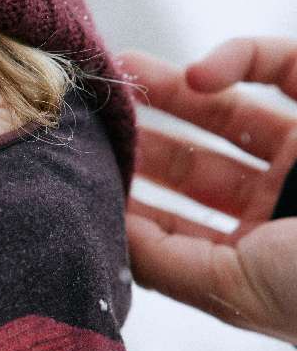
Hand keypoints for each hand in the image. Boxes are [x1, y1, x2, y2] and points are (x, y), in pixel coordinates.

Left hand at [117, 37, 296, 344]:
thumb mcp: (234, 289)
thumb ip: (165, 262)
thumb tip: (99, 231)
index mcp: (256, 262)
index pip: (175, 229)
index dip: (126, 201)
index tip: (75, 172)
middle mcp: (282, 210)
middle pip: (194, 169)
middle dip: (142, 141)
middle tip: (90, 115)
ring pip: (227, 114)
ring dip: (170, 91)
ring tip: (120, 71)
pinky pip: (280, 66)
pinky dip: (236, 61)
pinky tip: (200, 74)